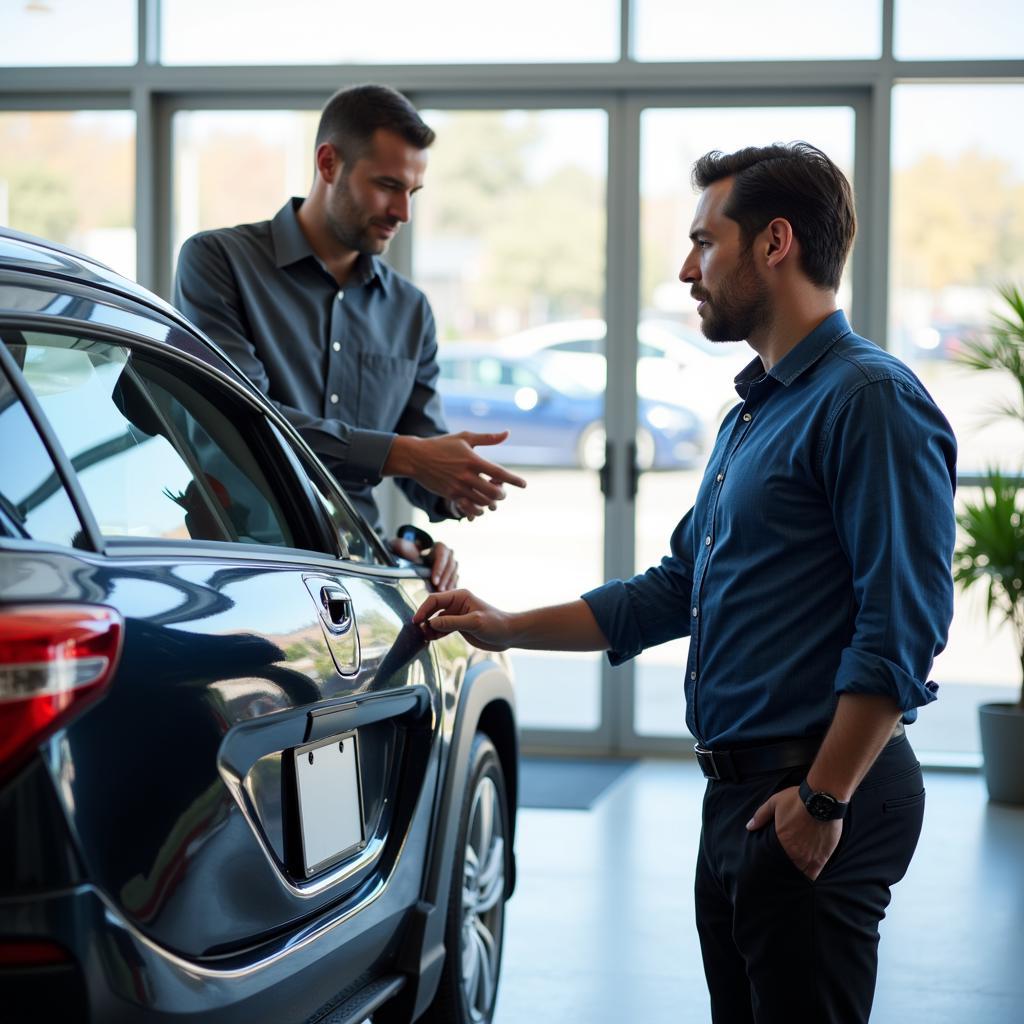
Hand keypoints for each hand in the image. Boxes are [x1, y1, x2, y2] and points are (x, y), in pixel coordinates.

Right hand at [385, 432, 526, 517]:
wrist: (416, 457)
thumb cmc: (442, 445)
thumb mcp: (465, 438)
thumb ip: (488, 438)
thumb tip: (507, 433)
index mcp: (473, 460)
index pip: (499, 472)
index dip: (514, 480)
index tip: (524, 485)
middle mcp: (466, 475)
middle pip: (493, 492)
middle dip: (501, 494)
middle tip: (502, 491)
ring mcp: (458, 487)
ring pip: (482, 502)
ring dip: (491, 502)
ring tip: (491, 498)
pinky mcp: (450, 495)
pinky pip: (468, 508)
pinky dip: (477, 510)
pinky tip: (480, 507)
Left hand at [388, 538, 458, 589]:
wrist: (414, 557)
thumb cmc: (410, 553)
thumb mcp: (406, 548)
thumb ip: (405, 548)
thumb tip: (407, 551)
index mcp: (440, 546)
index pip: (442, 556)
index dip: (439, 569)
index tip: (434, 581)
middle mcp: (449, 554)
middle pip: (450, 566)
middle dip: (445, 579)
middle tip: (439, 590)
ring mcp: (452, 564)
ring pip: (454, 573)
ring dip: (449, 584)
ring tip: (443, 594)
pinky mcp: (453, 573)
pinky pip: (455, 580)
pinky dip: (451, 587)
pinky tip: (447, 595)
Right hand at [413, 589, 511, 651]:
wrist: (508, 635)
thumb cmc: (496, 624)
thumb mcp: (474, 623)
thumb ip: (451, 622)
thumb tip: (430, 623)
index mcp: (460, 596)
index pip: (435, 599)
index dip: (424, 609)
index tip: (416, 621)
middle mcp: (456, 604)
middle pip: (433, 609)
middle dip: (424, 618)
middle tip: (417, 631)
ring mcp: (456, 615)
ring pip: (436, 620)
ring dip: (429, 628)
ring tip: (423, 637)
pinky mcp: (458, 626)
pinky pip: (442, 628)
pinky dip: (435, 633)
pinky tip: (430, 639)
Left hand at [746, 786, 841, 880]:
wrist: (822, 798)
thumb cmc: (797, 800)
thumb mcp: (774, 803)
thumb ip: (761, 816)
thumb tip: (749, 827)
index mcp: (782, 841)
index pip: (774, 859)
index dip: (774, 861)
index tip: (774, 861)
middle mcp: (795, 853)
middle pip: (787, 867)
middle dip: (785, 867)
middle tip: (785, 865)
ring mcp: (809, 856)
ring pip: (800, 872)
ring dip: (798, 870)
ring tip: (796, 869)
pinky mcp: (823, 857)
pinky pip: (815, 873)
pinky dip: (811, 873)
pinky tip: (808, 870)